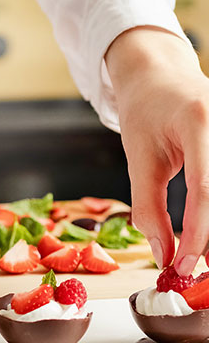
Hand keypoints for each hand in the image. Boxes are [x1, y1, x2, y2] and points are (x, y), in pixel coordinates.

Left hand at [105, 26, 208, 274]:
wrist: (160, 75)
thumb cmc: (146, 114)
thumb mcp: (139, 159)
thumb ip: (148, 208)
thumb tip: (162, 255)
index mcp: (199, 122)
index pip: (206, 188)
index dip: (199, 232)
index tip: (186, 264)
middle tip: (198, 267)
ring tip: (202, 254)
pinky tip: (207, 232)